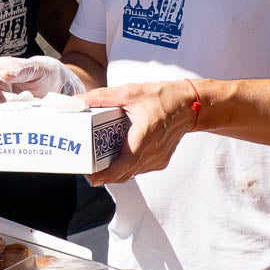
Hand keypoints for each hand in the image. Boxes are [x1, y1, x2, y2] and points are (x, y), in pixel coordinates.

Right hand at [0, 54, 84, 106]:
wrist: (53, 82)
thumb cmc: (44, 71)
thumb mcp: (36, 69)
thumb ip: (20, 71)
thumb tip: (3, 74)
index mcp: (1, 65)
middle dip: (1, 103)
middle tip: (20, 102)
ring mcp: (0, 94)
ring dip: (10, 108)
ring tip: (29, 100)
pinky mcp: (5, 105)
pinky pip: (3, 112)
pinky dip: (13, 113)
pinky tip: (25, 108)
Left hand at [84, 79, 201, 184]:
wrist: (190, 105)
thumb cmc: (163, 97)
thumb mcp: (130, 92)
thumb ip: (102, 96)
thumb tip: (79, 99)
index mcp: (146, 135)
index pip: (125, 163)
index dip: (107, 174)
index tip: (91, 177)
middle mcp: (153, 152)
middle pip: (124, 173)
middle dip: (104, 173)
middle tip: (86, 168)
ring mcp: (158, 159)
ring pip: (131, 173)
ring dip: (114, 170)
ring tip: (97, 161)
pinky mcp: (160, 161)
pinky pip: (138, 169)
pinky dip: (126, 166)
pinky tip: (116, 154)